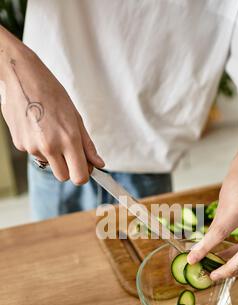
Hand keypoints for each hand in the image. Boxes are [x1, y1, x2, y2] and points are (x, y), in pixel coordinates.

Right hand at [0, 35, 103, 183]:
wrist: (21, 76)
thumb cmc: (51, 92)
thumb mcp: (75, 116)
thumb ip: (87, 144)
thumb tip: (99, 163)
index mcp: (68, 139)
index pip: (79, 176)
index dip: (83, 174)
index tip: (85, 167)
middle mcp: (49, 147)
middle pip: (63, 177)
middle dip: (68, 168)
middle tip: (69, 151)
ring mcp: (32, 147)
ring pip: (48, 164)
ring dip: (52, 154)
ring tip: (49, 129)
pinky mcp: (19, 144)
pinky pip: (34, 154)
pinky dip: (38, 145)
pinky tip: (36, 126)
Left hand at [187, 157, 237, 279]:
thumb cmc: (237, 184)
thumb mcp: (222, 204)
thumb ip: (214, 229)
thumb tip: (198, 250)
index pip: (221, 233)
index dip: (205, 249)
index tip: (192, 259)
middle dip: (230, 269)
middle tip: (212, 276)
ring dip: (237, 267)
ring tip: (217, 271)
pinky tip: (226, 259)